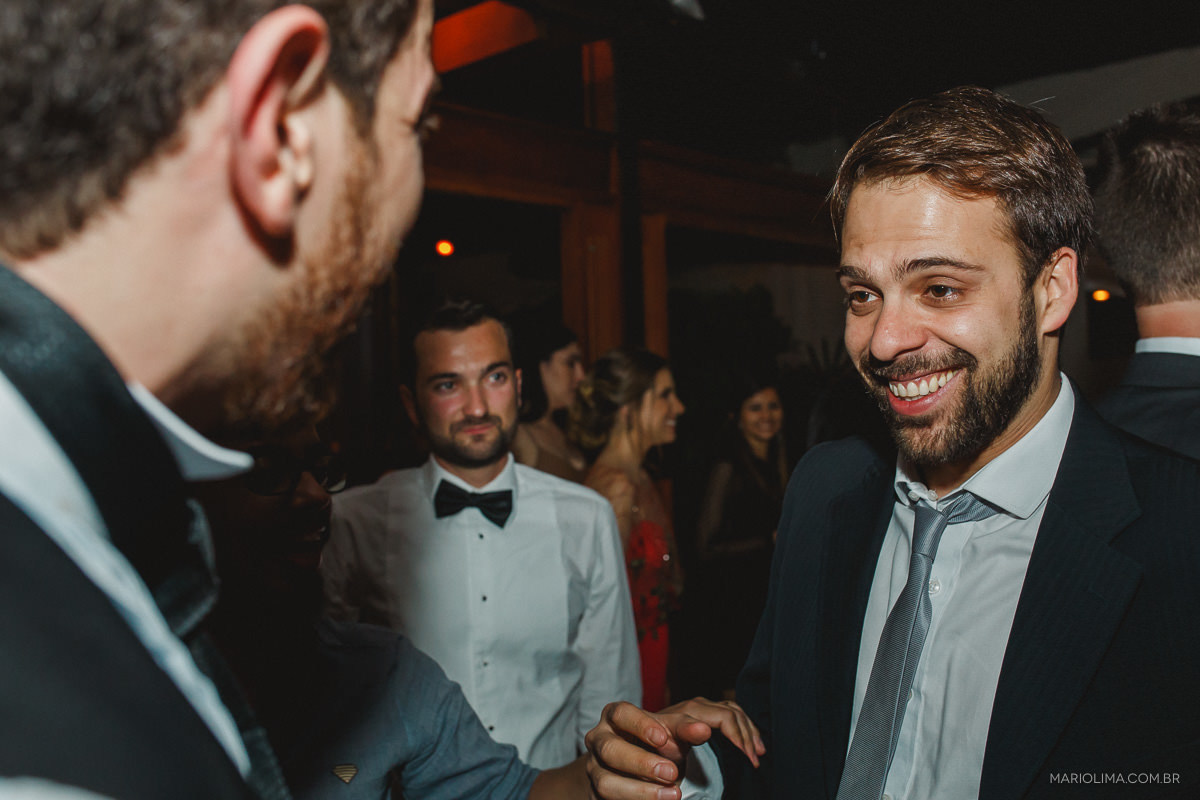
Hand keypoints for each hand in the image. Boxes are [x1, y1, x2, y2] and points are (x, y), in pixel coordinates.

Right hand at [584, 698, 764, 799]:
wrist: (641, 771)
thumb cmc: (658, 744)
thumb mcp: (673, 732)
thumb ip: (686, 728)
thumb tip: (704, 730)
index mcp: (615, 717)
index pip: (620, 713)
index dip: (640, 725)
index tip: (663, 738)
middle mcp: (599, 741)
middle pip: (610, 749)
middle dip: (641, 763)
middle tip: (672, 772)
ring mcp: (594, 769)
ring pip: (606, 782)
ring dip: (640, 791)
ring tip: (674, 795)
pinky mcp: (595, 795)